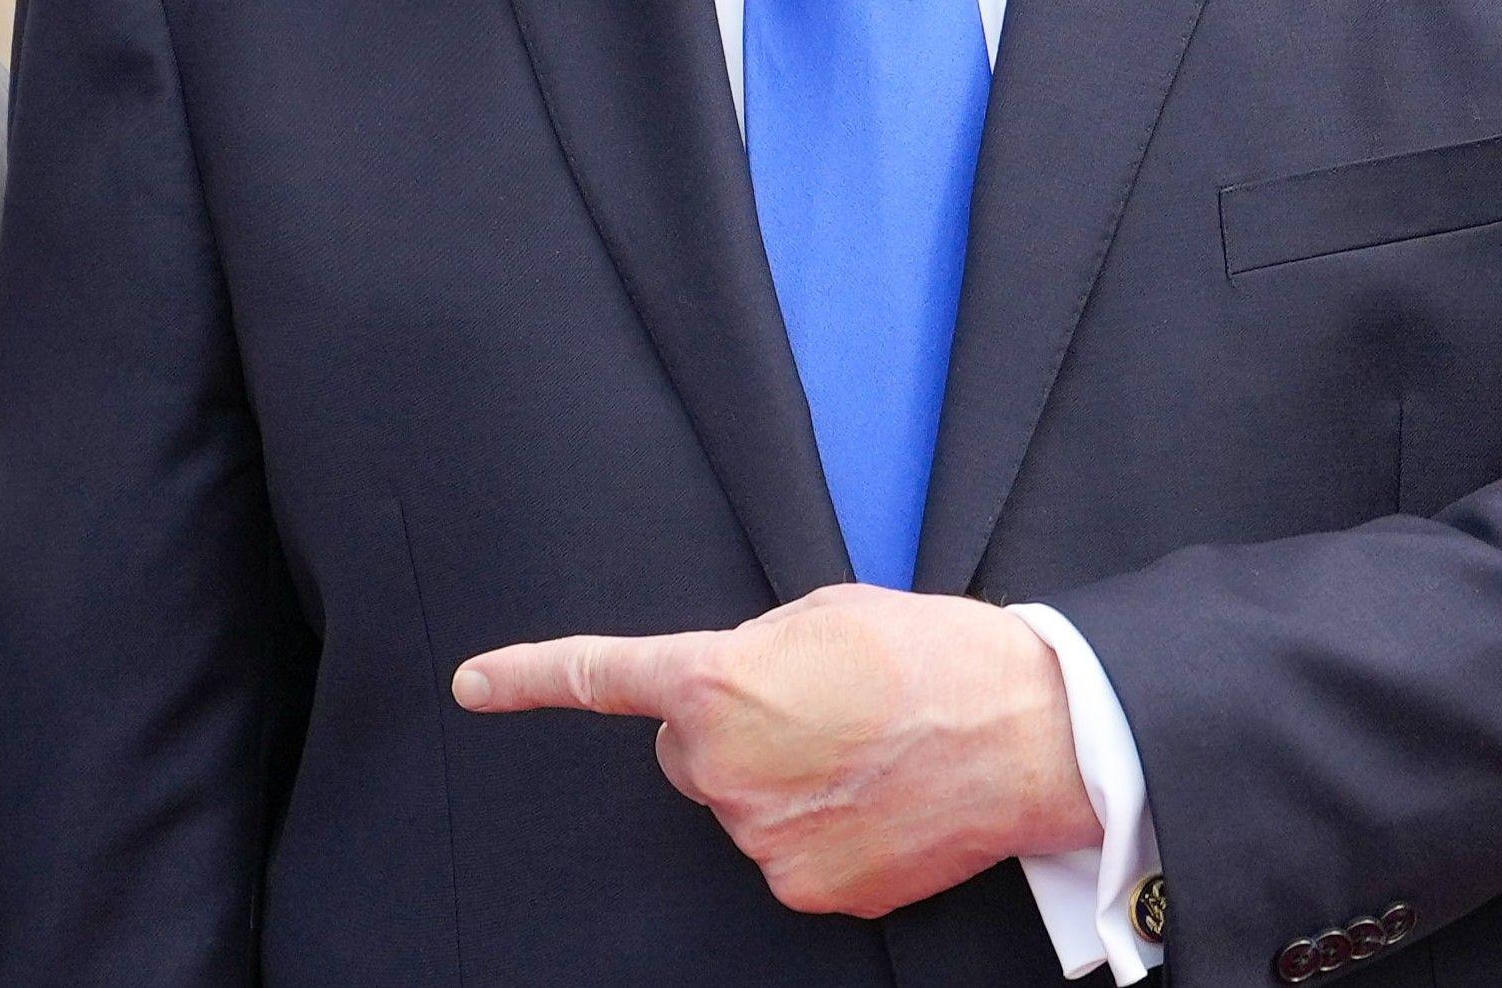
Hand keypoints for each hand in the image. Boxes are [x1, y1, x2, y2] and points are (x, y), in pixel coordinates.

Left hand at [455, 584, 1099, 917]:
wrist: (1029, 733)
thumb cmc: (934, 657)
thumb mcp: (820, 615)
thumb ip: (748, 651)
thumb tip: (732, 688)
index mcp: (717, 681)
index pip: (602, 677)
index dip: (528, 678)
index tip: (473, 682)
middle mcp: (722, 766)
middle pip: (688, 753)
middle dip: (734, 732)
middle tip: (820, 711)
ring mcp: (760, 838)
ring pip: (739, 806)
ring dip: (783, 781)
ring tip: (865, 750)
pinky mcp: (805, 887)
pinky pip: (784, 854)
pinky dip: (820, 832)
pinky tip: (876, 799)